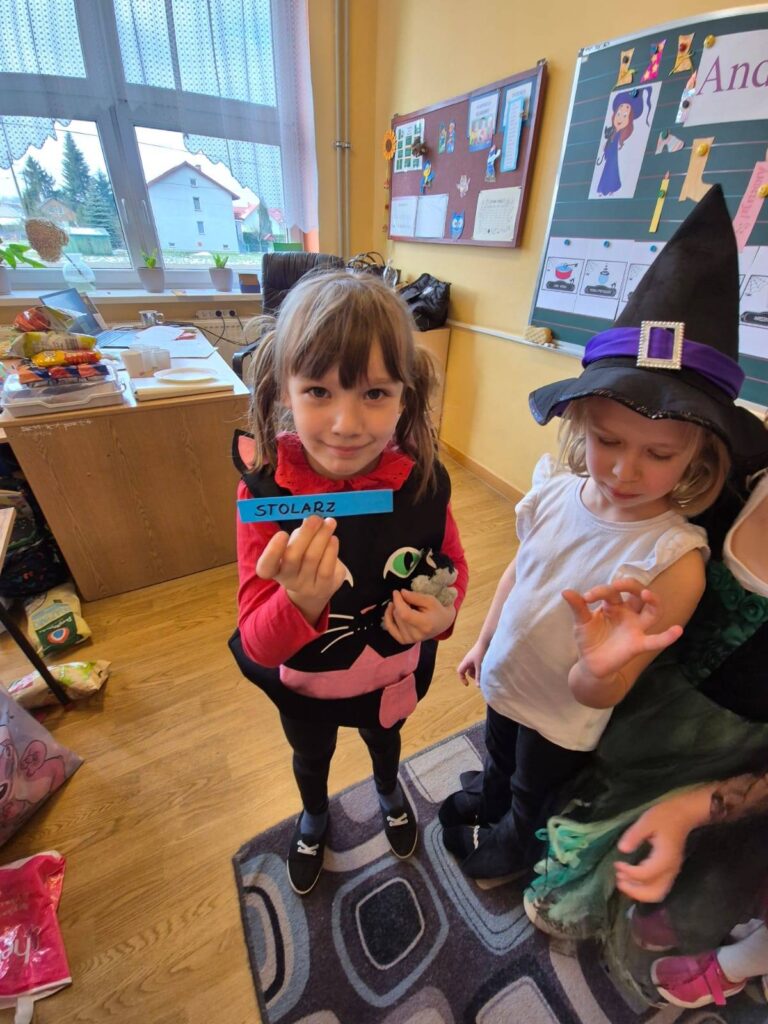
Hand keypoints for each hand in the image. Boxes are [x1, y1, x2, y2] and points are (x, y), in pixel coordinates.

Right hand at [256, 516, 345, 625]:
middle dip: (305, 534)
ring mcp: (306, 586)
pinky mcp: (324, 587)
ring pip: (312, 559)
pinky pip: (327, 568)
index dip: (272, 551)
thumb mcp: (295, 547)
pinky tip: (333, 538)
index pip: (266, 566)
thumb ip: (299, 535)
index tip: (282, 533)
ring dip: (322, 537)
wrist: (316, 586)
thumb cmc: (302, 559)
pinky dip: (331, 550)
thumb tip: (311, 519)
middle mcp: (287, 580)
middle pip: (292, 558)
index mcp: (274, 569)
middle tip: (315, 518)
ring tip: (329, 522)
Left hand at [382, 588, 455, 644]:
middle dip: (398, 603)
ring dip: (395, 609)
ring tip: (402, 604)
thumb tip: (401, 593)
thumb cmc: (438, 610)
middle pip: (399, 616)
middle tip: (403, 597)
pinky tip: (390, 610)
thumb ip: (415, 597)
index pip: (404, 614)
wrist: (442, 624)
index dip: (398, 602)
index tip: (396, 592)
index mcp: (425, 625)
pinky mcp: (404, 640)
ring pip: (394, 620)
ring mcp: (409, 640)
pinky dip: (388, 618)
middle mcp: (416, 635)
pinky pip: (390, 628)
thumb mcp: (430, 600)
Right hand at [457, 640, 486, 686]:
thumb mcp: (480, 666)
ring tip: (484, 671)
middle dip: (473, 676)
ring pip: (473, 669)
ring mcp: (473, 658)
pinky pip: (477, 665)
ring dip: (477, 672)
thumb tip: (478, 686)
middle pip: (468, 671)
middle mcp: (468, 660)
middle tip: (480, 677)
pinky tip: (486, 667)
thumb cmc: (482, 652)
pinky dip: (480, 668)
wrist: (486, 641)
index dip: (462, 679)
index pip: (460, 672)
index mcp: (466, 662)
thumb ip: (479, 676)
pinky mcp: (478, 657)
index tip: (467, 684)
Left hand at [563, 578, 681, 685]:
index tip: (585, 598)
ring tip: (647, 594)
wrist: (591, 665)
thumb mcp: (581, 622)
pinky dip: (668, 636)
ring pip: (653, 610)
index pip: (612, 591)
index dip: (600, 591)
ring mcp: (636, 627)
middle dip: (629, 585)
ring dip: (653, 601)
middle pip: (637, 592)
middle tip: (616, 586)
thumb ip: (577, 607)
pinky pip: (656, 640)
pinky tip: (677, 630)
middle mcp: (628, 613)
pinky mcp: (638, 644)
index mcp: (613, 605)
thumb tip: (565, 591)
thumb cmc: (589, 639)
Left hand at [614, 789, 709, 902]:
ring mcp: (671, 872)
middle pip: (654, 894)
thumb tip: (622, 849)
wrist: (684, 815)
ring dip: (639, 892)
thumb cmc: (665, 816)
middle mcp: (670, 870)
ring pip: (657, 893)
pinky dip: (644, 887)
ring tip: (622, 880)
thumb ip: (634, 835)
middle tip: (619, 879)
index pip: (646, 875)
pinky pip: (658, 886)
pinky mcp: (669, 870)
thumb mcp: (647, 821)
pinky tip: (631, 876)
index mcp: (665, 858)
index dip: (630, 873)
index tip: (618, 864)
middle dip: (634, 892)